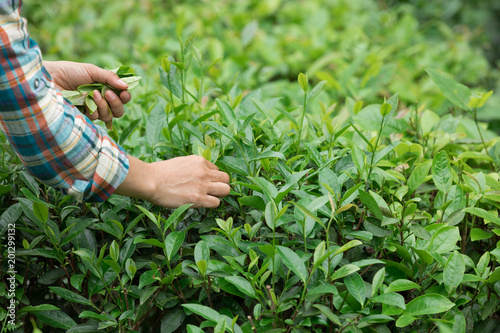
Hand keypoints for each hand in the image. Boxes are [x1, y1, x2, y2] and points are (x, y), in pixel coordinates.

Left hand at [43, 61, 130, 122]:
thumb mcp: (92, 71)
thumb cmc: (70, 72)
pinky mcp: (84, 118)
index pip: (122, 98)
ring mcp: (93, 110)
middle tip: (109, 94)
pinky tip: (85, 100)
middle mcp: (102, 101)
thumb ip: (110, 78)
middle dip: (117, 103)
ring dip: (104, 105)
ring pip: (109, 115)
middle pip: (119, 110)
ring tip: (93, 94)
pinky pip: (96, 118)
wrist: (51, 79)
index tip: (124, 92)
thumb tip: (126, 85)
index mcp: (106, 89)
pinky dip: (93, 109)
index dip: (125, 97)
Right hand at [115, 155, 230, 207]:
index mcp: (200, 161)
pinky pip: (216, 203)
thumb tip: (198, 175)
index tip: (203, 182)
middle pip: (226, 179)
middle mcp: (204, 172)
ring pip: (226, 190)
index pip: (216, 169)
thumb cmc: (160, 173)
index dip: (211, 177)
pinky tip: (202, 204)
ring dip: (219, 195)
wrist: (151, 180)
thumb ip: (193, 168)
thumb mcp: (181, 162)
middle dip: (221, 185)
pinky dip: (211, 204)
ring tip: (209, 198)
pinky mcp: (198, 198)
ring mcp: (203, 185)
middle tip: (212, 191)